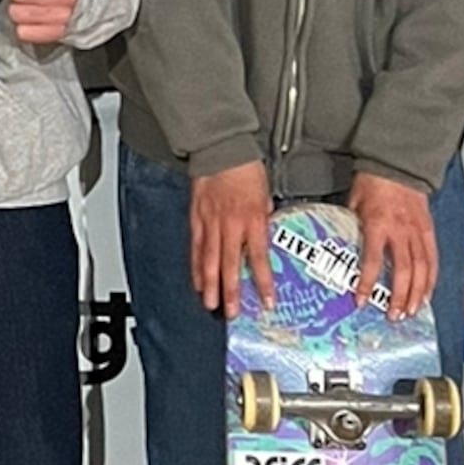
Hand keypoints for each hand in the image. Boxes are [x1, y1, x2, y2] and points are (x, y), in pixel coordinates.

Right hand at [190, 160, 273, 316]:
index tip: (267, 300)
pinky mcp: (197, 219)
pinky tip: (197, 281)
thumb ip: (265, 217)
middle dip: (231, 291)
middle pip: (230, 265)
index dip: (262, 282)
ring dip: (210, 285)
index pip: (259, 258)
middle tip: (231, 312)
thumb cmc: (246, 169)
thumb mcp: (266, 194)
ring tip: (210, 303)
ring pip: (210, 260)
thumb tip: (265, 233)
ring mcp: (211, 224)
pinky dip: (196, 267)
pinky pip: (196, 248)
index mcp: (253, 219)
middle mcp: (231, 225)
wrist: (221, 151)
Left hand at [349, 173, 435, 319]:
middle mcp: (401, 231)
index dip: (366, 283)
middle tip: (393, 316)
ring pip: (422, 269)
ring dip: (417, 293)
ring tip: (411, 312)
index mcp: (378, 224)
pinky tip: (427, 294)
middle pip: (404, 270)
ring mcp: (418, 231)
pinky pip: (433, 258)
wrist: (397, 164)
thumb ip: (349, 227)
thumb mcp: (352, 203)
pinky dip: (431, 279)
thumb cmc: (372, 182)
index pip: (373, 260)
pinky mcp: (429, 230)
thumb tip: (337, 249)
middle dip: (399, 296)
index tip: (360, 300)